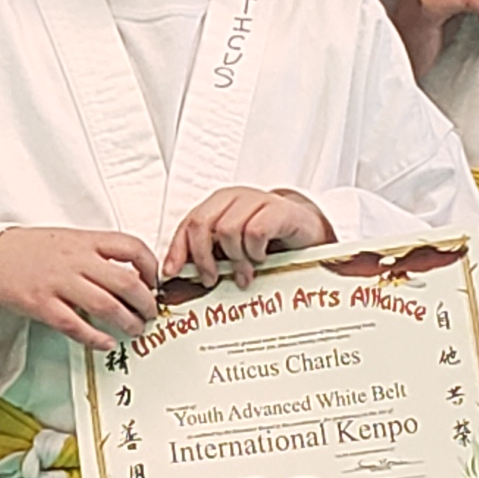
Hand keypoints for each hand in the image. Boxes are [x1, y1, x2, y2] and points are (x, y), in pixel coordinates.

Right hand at [0, 225, 165, 349]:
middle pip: (126, 282)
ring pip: (105, 305)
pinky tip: (105, 343)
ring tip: (134, 330)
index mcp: (85, 240)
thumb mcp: (70, 239)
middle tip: (149, 314)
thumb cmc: (32, 248)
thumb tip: (132, 275)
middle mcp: (75, 259)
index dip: (151, 267)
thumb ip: (98, 253)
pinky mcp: (41, 304)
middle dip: (145, 303)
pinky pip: (76, 325)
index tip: (154, 282)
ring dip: (127, 322)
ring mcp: (58, 282)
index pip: (131, 247)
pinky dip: (95, 337)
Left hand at [166, 184, 329, 281]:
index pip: (187, 223)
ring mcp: (256, 200)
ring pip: (228, 230)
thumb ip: (211, 254)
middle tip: (211, 279)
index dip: (177, 250)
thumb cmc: (268, 239)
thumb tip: (182, 275)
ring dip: (235, 259)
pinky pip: (255, 232)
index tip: (172, 273)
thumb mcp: (233, 247)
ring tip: (244, 272)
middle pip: (201, 224)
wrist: (305, 230)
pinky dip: (255, 251)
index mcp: (218, 204)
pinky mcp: (278, 209)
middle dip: (202, 258)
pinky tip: (261, 258)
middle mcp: (234, 198)